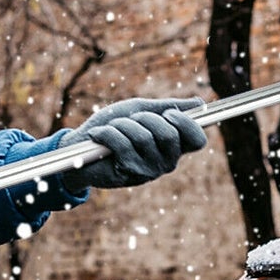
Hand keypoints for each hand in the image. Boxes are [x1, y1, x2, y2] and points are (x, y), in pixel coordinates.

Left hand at [59, 98, 206, 188]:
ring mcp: (148, 171)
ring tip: (112, 126)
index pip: (198, 140)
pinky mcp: (128, 174)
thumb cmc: (114, 127)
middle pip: (169, 134)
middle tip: (132, 118)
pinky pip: (122, 144)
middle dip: (145, 117)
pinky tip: (98, 135)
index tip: (168, 113)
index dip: (187, 123)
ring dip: (123, 124)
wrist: (79, 147)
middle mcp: (166, 163)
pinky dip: (107, 132)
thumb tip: (199, 104)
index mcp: (174, 146)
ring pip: (143, 137)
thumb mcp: (142, 111)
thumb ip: (167, 108)